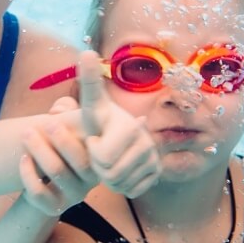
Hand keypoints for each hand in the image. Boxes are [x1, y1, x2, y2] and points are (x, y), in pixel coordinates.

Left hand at [18, 96, 97, 215]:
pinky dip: (28, 173)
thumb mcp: (67, 124)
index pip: (98, 147)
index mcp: (100, 158)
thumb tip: (60, 107)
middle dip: (61, 140)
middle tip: (45, 124)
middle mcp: (92, 179)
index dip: (81, 133)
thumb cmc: (59, 146)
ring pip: (58, 172)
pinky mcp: (55, 207)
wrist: (45, 183)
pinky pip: (40, 192)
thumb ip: (67, 109)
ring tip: (26, 134)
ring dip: (40, 150)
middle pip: (80, 161)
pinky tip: (23, 158)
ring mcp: (74, 195)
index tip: (59, 118)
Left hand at [78, 50, 160, 197]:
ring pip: (120, 184)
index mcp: (131, 126)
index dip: (93, 150)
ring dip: (108, 177)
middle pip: (110, 174)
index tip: (96, 137)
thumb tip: (86, 51)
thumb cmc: (100, 122)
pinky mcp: (157, 174)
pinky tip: (120, 170)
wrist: (116, 136)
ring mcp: (155, 159)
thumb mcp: (92, 104)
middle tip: (100, 151)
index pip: (101, 157)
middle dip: (99, 166)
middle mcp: (148, 142)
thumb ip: (88, 81)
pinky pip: (131, 191)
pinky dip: (121, 185)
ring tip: (108, 160)